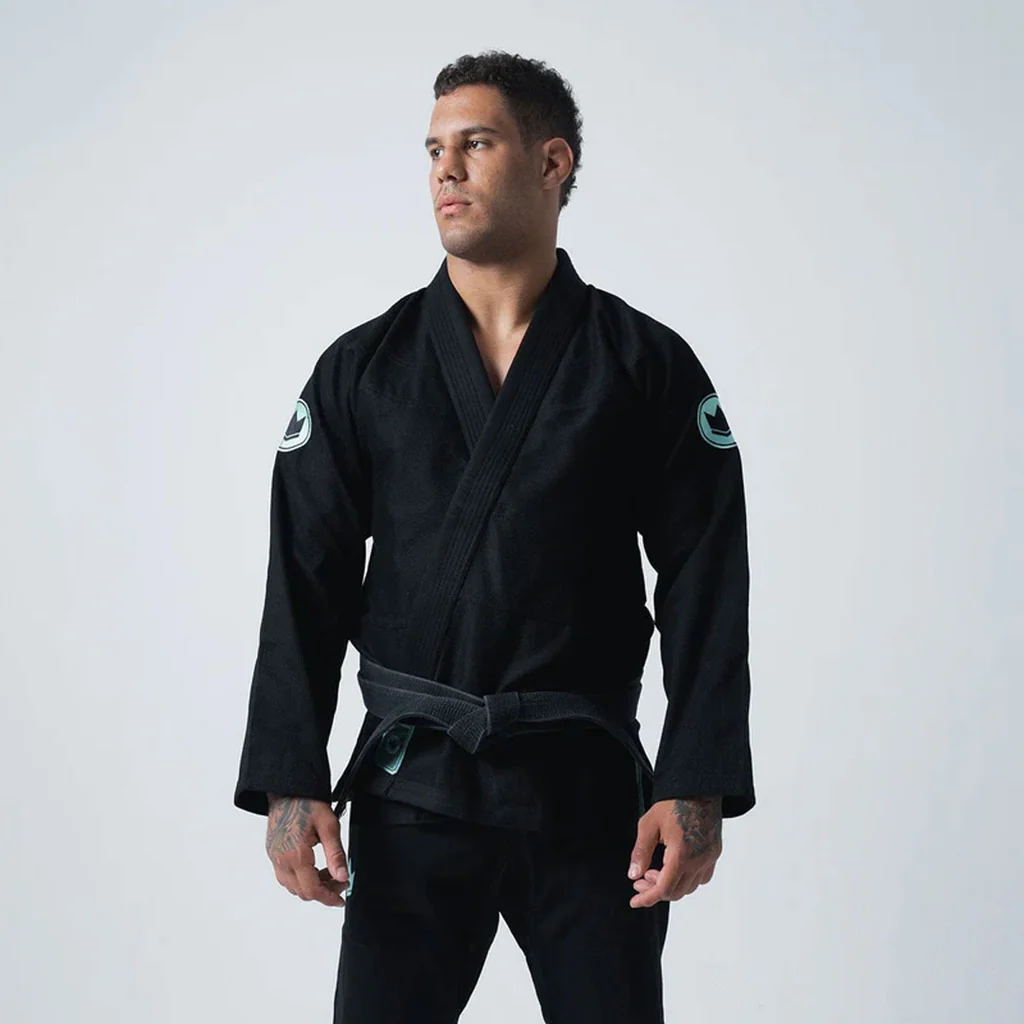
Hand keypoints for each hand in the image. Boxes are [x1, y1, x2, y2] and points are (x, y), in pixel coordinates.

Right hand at [266, 793, 349, 907]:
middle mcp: (281, 860)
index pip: (312, 890)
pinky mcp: (272, 853)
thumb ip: (336, 855)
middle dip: (323, 892)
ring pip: (292, 887)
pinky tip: (313, 867)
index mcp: (296, 855)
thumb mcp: (329, 826)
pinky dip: (300, 879)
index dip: (329, 898)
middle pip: (302, 892)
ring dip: (311, 886)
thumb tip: (343, 876)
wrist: (288, 789)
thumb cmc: (307, 802)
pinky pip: (284, 877)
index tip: (341, 899)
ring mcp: (274, 857)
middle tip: (339, 880)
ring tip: (328, 872)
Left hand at [627, 796, 722, 907]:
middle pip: (676, 891)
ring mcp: (709, 857)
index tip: (635, 901)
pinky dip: (686, 879)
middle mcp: (699, 860)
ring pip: (690, 887)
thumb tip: (633, 874)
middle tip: (640, 880)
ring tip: (655, 871)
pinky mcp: (714, 852)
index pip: (664, 888)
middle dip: (655, 890)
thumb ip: (641, 852)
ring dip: (671, 885)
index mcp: (681, 854)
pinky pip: (702, 877)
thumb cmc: (674, 802)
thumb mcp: (649, 824)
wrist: (698, 787)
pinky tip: (674, 868)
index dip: (647, 898)